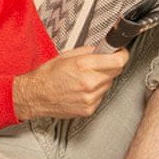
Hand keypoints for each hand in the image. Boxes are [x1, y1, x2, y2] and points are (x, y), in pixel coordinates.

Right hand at [11, 45, 131, 121]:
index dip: (122, 54)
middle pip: (116, 72)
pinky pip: (100, 96)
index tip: (121, 51)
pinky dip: (95, 91)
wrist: (36, 95)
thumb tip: (103, 49)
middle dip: (111, 65)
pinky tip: (81, 88)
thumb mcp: (67, 55)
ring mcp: (90, 98)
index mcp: (84, 66)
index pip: (117, 61)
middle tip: (102, 62)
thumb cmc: (47, 76)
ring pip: (108, 84)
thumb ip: (88, 51)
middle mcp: (89, 83)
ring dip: (102, 79)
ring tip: (85, 77)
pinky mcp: (89, 109)